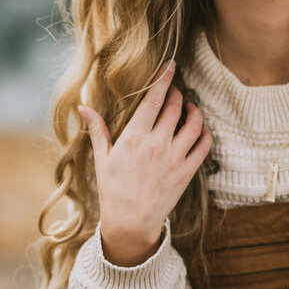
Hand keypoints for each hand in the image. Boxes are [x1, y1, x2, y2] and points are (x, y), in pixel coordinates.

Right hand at [78, 60, 211, 265]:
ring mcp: (175, 158)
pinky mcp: (188, 172)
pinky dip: (205, 133)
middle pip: (176, 106)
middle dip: (177, 93)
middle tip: (174, 90)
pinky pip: (205, 145)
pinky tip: (199, 129)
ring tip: (190, 107)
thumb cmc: (113, 190)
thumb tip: (83, 107)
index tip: (171, 65)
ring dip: (195, 110)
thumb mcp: (102, 159)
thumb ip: (97, 130)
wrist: (131, 223)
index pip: (154, 99)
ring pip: (195, 123)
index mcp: (134, 138)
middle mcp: (157, 144)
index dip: (164, 79)